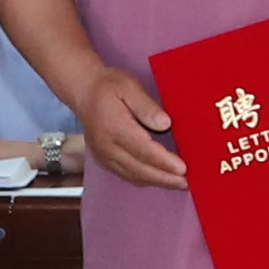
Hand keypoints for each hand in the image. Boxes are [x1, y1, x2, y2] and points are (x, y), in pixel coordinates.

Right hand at [79, 70, 189, 192]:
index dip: (165, 162)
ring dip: (157, 182)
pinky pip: (127, 175)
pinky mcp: (104, 160)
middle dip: (165, 178)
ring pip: (134, 176)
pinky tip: (159, 178)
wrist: (82, 91)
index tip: (183, 169)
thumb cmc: (107, 86)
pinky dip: (145, 179)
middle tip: (187, 182)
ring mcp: (104, 156)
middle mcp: (108, 146)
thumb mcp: (129, 87)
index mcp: (115, 128)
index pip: (144, 151)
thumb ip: (147, 106)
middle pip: (140, 169)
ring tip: (178, 183)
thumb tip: (165, 123)